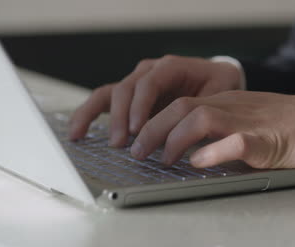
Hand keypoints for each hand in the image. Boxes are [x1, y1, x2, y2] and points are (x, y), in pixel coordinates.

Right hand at [69, 55, 242, 145]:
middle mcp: (149, 71)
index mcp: (171, 67)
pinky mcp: (129, 96)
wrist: (215, 79)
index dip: (140, 106)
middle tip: (120, 143)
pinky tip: (77, 132)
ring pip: (110, 93)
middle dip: (120, 117)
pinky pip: (103, 100)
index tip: (136, 129)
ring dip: (97, 116)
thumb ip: (202, 109)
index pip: (149, 83)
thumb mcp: (217, 94)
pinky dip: (88, 114)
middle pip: (126, 89)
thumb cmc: (216, 86)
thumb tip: (189, 134)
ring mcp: (137, 82)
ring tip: (85, 137)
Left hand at [131, 91, 294, 168]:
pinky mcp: (267, 140)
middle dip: (152, 129)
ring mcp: (249, 122)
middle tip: (136, 152)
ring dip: (174, 138)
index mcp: (226, 103)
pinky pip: (236, 141)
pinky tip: (199, 162)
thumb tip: (191, 154)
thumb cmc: (288, 127)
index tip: (137, 140)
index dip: (153, 120)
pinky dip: (213, 151)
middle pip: (182, 107)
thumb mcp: (247, 122)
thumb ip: (220, 133)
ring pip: (201, 118)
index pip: (180, 103)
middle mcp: (232, 107)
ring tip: (163, 159)